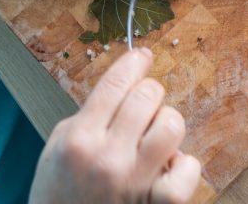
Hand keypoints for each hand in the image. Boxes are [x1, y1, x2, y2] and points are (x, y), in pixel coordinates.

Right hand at [29, 48, 200, 203]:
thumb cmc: (60, 192)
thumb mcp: (58, 147)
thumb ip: (90, 113)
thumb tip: (128, 78)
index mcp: (79, 140)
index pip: (117, 83)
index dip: (134, 63)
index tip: (141, 57)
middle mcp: (108, 159)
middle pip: (149, 96)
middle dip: (148, 95)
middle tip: (142, 107)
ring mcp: (136, 182)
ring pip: (172, 124)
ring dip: (165, 124)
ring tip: (152, 139)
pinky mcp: (159, 203)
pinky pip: (189, 167)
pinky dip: (183, 165)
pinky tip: (167, 167)